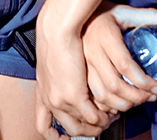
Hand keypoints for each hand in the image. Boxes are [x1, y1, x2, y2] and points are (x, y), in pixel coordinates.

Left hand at [33, 3, 111, 137]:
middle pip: (70, 128)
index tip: (66, 139)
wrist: (55, 28)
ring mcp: (60, 101)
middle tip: (103, 124)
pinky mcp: (74, 96)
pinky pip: (92, 116)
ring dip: (100, 124)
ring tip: (113, 115)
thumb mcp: (52, 59)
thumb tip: (70, 77)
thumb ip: (59, 73)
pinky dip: (104, 117)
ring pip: (83, 125)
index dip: (55, 137)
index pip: (43, 126)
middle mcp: (50, 101)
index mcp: (43, 93)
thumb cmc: (56, 35)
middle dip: (88, 131)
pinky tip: (114, 110)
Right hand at [82, 4, 156, 113]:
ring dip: (123, 104)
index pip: (125, 65)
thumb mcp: (125, 12)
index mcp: (105, 37)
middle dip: (136, 96)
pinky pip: (92, 97)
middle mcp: (92, 53)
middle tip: (151, 96)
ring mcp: (83, 66)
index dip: (142, 81)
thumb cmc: (104, 15)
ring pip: (102, 95)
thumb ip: (149, 15)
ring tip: (138, 101)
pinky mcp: (79, 74)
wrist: (74, 17)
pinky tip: (120, 104)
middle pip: (114, 85)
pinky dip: (107, 106)